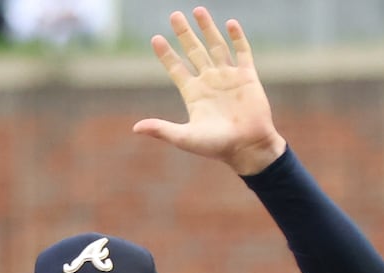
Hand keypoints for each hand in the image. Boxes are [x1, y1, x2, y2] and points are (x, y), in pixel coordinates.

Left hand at [132, 7, 286, 175]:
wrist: (247, 148)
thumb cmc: (216, 146)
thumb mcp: (185, 138)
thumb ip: (162, 130)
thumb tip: (135, 128)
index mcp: (193, 94)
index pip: (176, 68)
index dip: (166, 54)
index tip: (155, 38)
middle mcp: (209, 82)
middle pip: (194, 51)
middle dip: (184, 33)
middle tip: (174, 15)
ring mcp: (228, 77)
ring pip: (216, 46)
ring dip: (207, 29)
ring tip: (198, 10)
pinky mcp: (247, 77)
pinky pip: (242, 52)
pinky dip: (237, 38)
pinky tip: (230, 23)